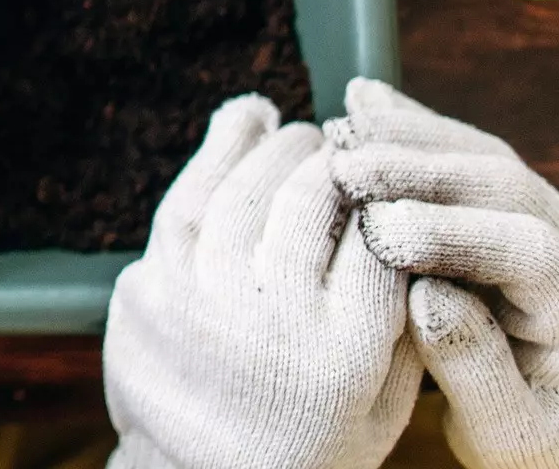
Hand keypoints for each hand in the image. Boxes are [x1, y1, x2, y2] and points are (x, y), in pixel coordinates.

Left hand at [104, 94, 419, 468]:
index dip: (385, 196)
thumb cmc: (309, 441)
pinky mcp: (149, 288)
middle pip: (310, 202)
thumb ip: (404, 320)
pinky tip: (242, 121)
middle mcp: (270, 319)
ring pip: (243, 190)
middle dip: (331, 162)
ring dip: (274, 147)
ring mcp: (199, 299)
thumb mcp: (385, 402)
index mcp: (343, 352)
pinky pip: (185, 201)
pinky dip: (215, 152)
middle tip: (341, 147)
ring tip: (295, 131)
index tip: (389, 178)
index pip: (378, 239)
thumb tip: (408, 220)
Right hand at [327, 78, 558, 468]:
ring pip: (486, 157)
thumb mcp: (513, 435)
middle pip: (507, 187)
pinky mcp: (512, 209)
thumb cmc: (543, 441)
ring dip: (411, 135)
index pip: (529, 253)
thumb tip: (423, 294)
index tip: (378, 234)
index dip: (453, 235)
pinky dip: (415, 128)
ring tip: (341, 124)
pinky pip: (467, 154)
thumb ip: (475, 369)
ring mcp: (549, 221)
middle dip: (420, 170)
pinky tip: (364, 103)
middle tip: (341, 166)